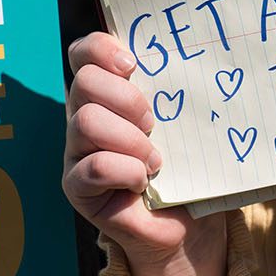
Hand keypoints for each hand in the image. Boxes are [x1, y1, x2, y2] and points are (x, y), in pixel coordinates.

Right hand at [63, 31, 226, 275]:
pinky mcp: (78, 188)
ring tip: (156, 160)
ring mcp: (77, 153)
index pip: (84, 54)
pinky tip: (144, 182)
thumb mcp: (186, 123)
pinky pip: (94, 167)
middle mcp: (84, 117)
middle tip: (155, 125)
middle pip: (85, 83)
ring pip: (86, 122)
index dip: (102, 49)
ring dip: (130, 140)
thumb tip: (199, 61)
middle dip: (128, 100)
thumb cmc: (189, 167)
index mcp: (108, 94)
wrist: (190, 226)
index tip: (135, 66)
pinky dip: (125, 171)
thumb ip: (178, 91)